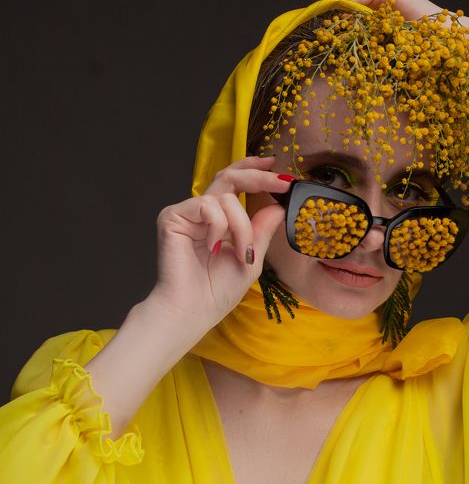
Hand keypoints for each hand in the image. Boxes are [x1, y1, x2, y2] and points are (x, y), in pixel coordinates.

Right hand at [146, 154, 289, 334]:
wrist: (194, 310)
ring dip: (242, 225)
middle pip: (230, 177)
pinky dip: (220, 227)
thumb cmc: (218, 291)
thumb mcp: (251, 257)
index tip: (281, 174)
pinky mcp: (172, 216)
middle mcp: (201, 212)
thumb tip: (278, 205)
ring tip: (241, 253)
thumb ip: (262, 229)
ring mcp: (186, 213)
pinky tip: (214, 248)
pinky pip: (208, 206)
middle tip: (280, 181)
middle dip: (258, 177)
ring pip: (226, 197)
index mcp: (218, 219)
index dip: (256, 173)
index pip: (235, 184)